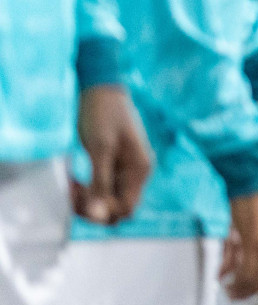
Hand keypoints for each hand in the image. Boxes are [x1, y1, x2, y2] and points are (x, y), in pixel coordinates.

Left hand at [72, 85, 152, 223]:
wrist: (100, 91)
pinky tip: (72, 177)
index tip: (83, 197)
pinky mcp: (112, 167)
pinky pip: (100, 190)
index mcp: (139, 169)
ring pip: (106, 202)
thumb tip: (98, 214)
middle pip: (116, 210)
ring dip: (86, 200)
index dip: (104, 211)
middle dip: (93, 208)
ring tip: (70, 184)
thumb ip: (100, 181)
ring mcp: (124, 171)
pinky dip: (85, 190)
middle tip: (73, 191)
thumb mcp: (100, 148)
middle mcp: (135, 174)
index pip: (126, 208)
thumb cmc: (103, 115)